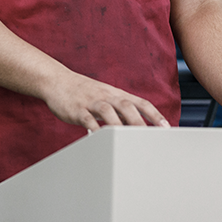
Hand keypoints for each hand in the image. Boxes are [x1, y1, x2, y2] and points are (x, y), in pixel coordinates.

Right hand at [43, 71, 170, 131]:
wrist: (55, 80)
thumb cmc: (83, 91)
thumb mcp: (104, 96)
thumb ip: (120, 110)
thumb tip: (139, 127)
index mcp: (114, 93)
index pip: (139, 102)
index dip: (154, 115)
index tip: (166, 128)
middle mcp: (105, 95)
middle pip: (126, 106)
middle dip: (139, 122)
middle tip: (149, 139)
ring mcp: (90, 101)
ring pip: (107, 111)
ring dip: (118, 125)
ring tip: (127, 141)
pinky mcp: (76, 109)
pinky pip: (86, 119)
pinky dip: (94, 129)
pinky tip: (100, 139)